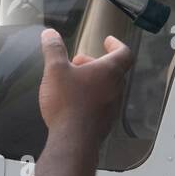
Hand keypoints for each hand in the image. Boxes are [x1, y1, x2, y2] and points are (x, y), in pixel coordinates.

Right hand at [37, 28, 132, 144]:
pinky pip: (101, 105)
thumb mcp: (55, 70)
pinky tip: (73, 102)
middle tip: (78, 62)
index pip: (124, 53)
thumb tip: (50, 34)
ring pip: (107, 88)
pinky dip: (90, 98)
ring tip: (72, 81)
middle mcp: (116, 89)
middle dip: (95, 63)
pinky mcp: (104, 123)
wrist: (73, 141)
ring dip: (92, 81)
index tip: (108, 41)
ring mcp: (112, 108)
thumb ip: (53, 49)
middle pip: (112, 70)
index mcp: (109, 72)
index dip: (116, 45)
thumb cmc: (67, 104)